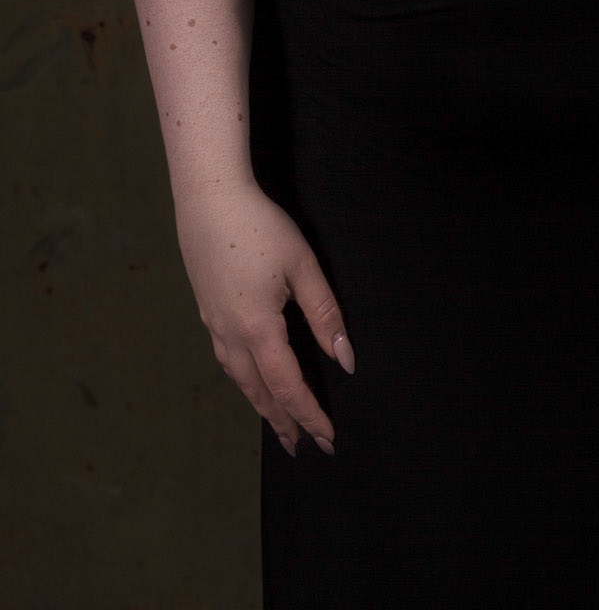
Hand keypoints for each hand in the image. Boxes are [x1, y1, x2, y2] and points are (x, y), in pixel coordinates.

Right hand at [175, 180, 353, 457]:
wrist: (208, 197)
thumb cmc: (260, 226)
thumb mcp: (302, 266)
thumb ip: (324, 313)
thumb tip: (344, 359)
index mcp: (257, 329)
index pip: (288, 386)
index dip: (309, 414)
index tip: (328, 438)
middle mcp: (230, 335)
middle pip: (259, 392)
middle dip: (283, 421)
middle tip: (302, 448)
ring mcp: (213, 323)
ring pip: (239, 378)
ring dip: (261, 404)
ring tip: (278, 423)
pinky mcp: (206, 308)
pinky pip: (227, 359)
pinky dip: (244, 380)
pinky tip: (250, 377)